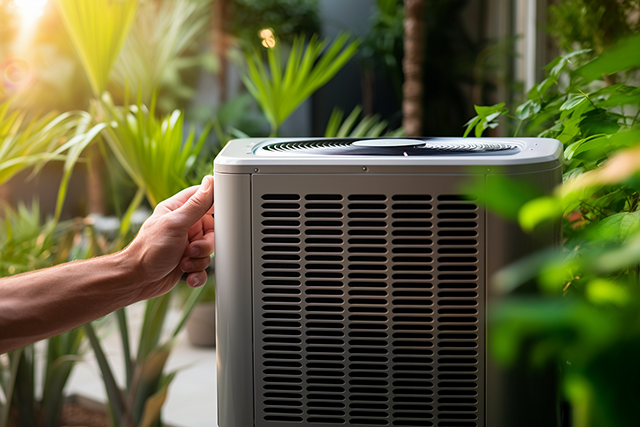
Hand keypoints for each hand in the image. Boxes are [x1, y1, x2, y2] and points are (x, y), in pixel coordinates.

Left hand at [123, 176, 213, 301]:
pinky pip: (204, 266)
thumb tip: (210, 182)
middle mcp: (184, 226)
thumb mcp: (175, 224)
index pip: (204, 198)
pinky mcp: (188, 262)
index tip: (221, 216)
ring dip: (200, 260)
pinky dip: (198, 273)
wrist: (136, 281)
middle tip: (193, 249)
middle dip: (206, 244)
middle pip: (212, 229)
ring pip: (209, 250)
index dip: (215, 205)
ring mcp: (186, 244)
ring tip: (184, 263)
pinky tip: (188, 275)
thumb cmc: (149, 250)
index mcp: (179, 210)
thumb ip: (195, 204)